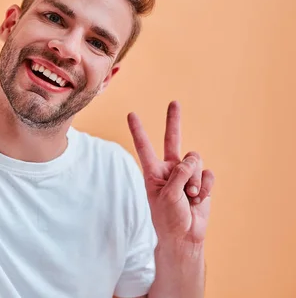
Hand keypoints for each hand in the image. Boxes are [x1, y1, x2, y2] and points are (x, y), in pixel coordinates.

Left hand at [127, 101, 214, 244]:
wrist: (184, 236)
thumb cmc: (168, 218)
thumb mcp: (168, 195)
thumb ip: (180, 174)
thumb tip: (193, 158)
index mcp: (153, 172)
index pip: (144, 147)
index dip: (138, 131)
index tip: (131, 114)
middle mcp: (170, 169)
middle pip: (172, 140)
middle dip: (173, 121)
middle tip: (174, 102)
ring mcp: (187, 174)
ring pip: (195, 161)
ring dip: (195, 179)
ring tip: (190, 196)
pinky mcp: (202, 181)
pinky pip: (208, 174)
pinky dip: (206, 186)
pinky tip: (199, 199)